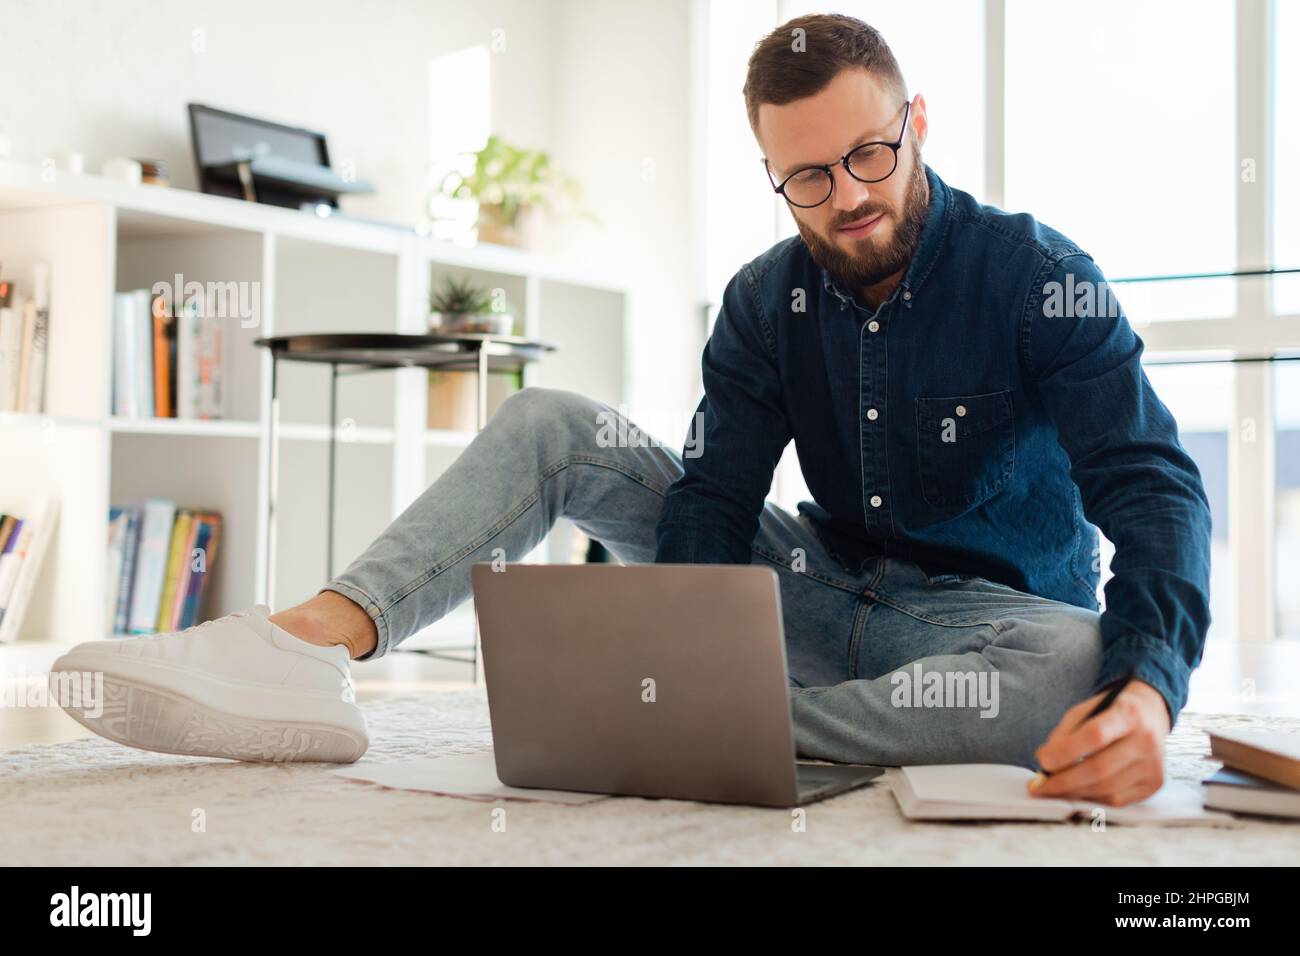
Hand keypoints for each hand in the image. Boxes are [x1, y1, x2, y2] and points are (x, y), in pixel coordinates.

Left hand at [1028, 680, 1170, 806]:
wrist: (1149, 714)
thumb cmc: (1110, 713)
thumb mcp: (1086, 710)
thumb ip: (1065, 733)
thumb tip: (1045, 761)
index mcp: (1128, 714)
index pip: (1095, 735)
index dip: (1066, 751)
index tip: (1042, 762)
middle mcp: (1147, 740)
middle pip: (1100, 768)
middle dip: (1065, 781)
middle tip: (1040, 787)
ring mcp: (1154, 764)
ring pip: (1107, 788)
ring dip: (1075, 793)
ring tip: (1053, 791)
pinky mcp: (1155, 783)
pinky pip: (1118, 800)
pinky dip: (1092, 798)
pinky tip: (1076, 793)